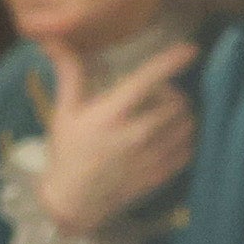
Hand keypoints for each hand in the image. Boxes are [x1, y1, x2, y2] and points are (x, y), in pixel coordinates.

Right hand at [32, 50, 195, 233]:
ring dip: (182, 114)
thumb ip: (69, 74)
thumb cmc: (67, 154)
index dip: (172, 61)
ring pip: (187, 125)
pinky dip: (185, 138)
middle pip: (176, 102)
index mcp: (110, 115)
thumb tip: (53, 40)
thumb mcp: (64, 113)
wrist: (73, 203)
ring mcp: (150, 157)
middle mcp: (135, 135)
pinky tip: (170, 136)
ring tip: (166, 114)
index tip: (191, 49)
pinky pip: (188, 150)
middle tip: (158, 94)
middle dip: (173, 92)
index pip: (147, 80)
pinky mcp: (159, 175)